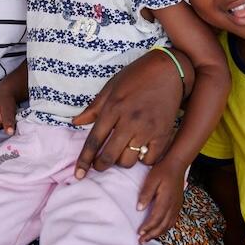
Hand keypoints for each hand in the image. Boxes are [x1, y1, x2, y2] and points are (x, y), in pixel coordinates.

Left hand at [71, 51, 182, 176]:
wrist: (169, 70)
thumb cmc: (137, 76)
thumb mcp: (111, 86)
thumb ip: (94, 107)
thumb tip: (75, 122)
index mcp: (113, 108)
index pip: (94, 141)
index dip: (84, 160)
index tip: (78, 174)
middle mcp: (129, 121)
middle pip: (109, 156)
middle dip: (100, 166)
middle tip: (99, 165)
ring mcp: (147, 129)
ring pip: (128, 161)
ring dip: (121, 161)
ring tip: (121, 153)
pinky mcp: (163, 134)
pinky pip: (149, 159)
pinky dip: (142, 159)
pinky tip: (140, 150)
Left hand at [136, 159, 186, 243]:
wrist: (177, 165)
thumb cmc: (163, 171)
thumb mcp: (151, 179)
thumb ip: (145, 194)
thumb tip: (139, 208)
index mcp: (165, 200)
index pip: (155, 218)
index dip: (147, 227)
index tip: (139, 233)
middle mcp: (173, 206)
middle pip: (162, 225)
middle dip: (152, 234)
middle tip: (141, 241)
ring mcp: (176, 206)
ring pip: (168, 225)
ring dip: (158, 233)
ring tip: (149, 238)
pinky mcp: (178, 205)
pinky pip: (172, 221)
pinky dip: (165, 228)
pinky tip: (160, 229)